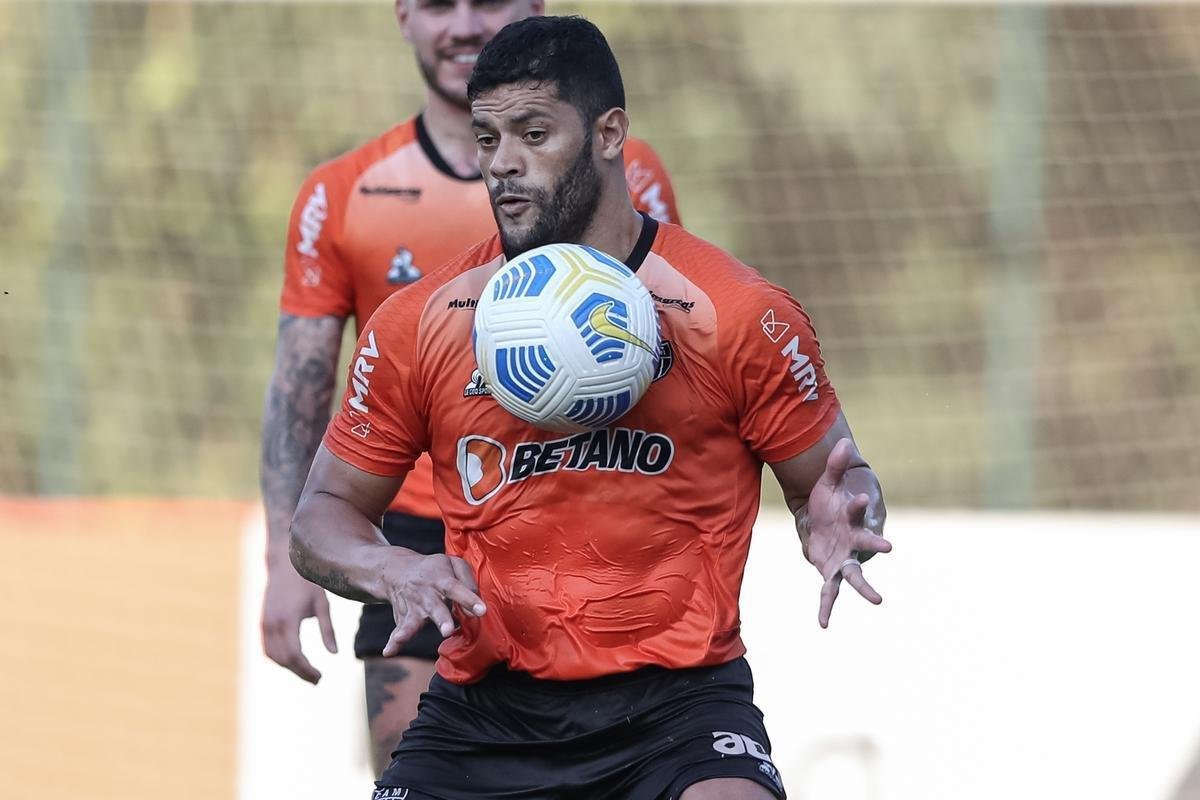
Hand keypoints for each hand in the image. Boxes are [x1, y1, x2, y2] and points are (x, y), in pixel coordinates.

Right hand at [261, 561, 337, 683]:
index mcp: (289, 620)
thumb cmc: (307, 582)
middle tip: (317, 680)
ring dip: (288, 668)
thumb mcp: (322, 604)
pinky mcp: (262, 622)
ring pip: (272, 656)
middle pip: (284, 660)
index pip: (295, 655)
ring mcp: (265, 623)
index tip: (320, 677)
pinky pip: (267, 648)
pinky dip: (278, 658)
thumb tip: (335, 654)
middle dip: (300, 673)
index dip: (307, 670)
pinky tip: (292, 661)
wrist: (284, 564)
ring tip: (306, 672)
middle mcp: (273, 624)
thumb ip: (328, 629)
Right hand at [380, 552, 487, 657]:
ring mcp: (414, 607)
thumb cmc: (435, 570)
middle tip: (448, 631)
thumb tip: (475, 607)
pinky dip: (394, 642)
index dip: (469, 599)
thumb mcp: (454, 564)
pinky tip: (389, 652)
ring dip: (409, 631)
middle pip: (435, 607)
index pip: (457, 588)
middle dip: (441, 619)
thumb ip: (468, 582)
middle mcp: (427, 594)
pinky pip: (398, 630)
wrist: (398, 569)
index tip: (481, 611)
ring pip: (413, 620)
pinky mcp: (404, 618)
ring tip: (402, 639)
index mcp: (442, 579)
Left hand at [805, 438, 892, 627]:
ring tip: (879, 600)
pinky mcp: (830, 571)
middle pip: (865, 543)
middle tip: (889, 545)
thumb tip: (843, 442)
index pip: (857, 510)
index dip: (859, 504)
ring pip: (855, 574)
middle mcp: (852, 541)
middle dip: (875, 543)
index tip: (863, 497)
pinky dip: (826, 606)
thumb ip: (836, 465)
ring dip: (865, 587)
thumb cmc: (829, 502)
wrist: (824, 521)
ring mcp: (843, 558)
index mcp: (852, 518)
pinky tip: (823, 624)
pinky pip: (829, 592)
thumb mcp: (828, 483)